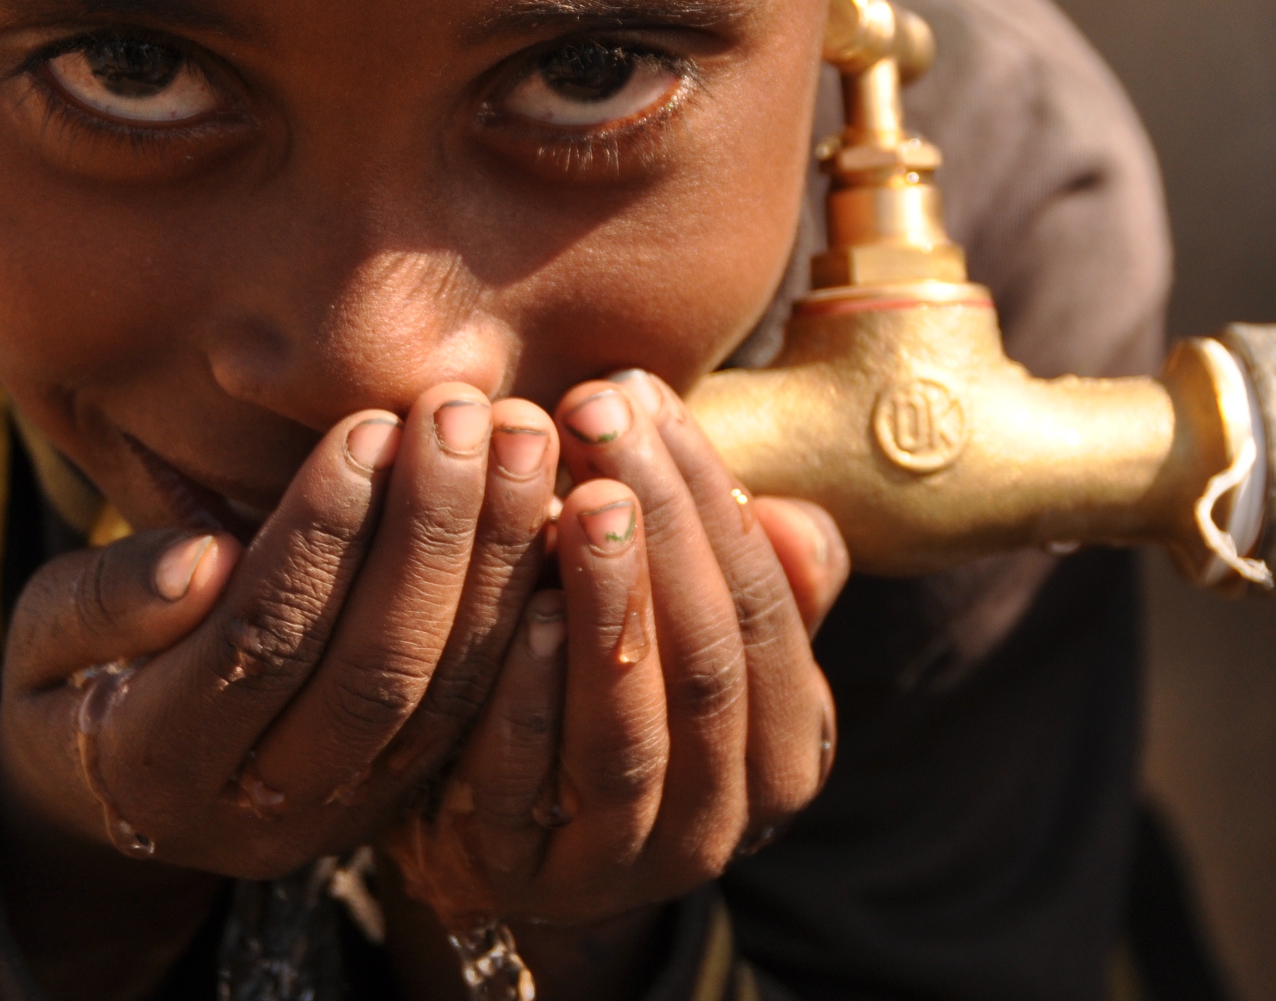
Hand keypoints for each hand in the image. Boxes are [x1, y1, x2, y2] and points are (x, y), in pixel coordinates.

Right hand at [0, 383, 560, 938]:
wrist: (115, 797)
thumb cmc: (69, 678)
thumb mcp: (37, 642)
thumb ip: (106, 601)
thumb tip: (203, 557)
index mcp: (156, 769)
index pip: (257, 644)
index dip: (318, 537)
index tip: (366, 427)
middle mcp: (264, 813)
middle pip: (372, 676)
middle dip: (428, 535)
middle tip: (464, 413)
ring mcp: (348, 816)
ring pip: (445, 697)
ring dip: (494, 561)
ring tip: (523, 435)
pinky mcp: (408, 798)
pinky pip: (485, 711)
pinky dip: (525, 609)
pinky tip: (555, 506)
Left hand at [385, 368, 848, 938]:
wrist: (483, 820)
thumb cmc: (603, 677)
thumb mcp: (682, 620)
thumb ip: (738, 569)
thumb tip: (791, 519)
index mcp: (785, 750)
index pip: (765, 608)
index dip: (708, 495)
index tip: (643, 392)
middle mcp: (725, 821)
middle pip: (706, 662)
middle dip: (658, 525)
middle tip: (595, 414)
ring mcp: (625, 865)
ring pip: (629, 734)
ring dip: (606, 607)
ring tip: (575, 503)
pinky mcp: (521, 883)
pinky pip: (527, 790)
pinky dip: (526, 699)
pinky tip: (518, 611)